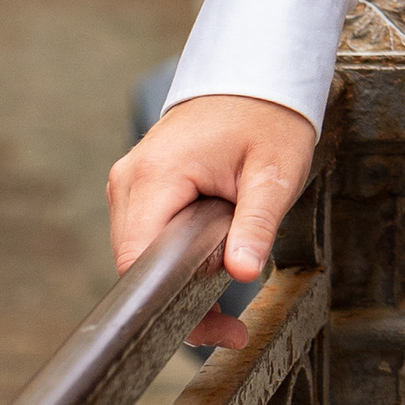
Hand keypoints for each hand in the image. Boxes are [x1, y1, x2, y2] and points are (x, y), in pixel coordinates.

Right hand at [108, 94, 317, 349]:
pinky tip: (209, 274)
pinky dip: (175, 263)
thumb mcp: (274, 172)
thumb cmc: (267, 116)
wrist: (255, 74)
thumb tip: (243, 273)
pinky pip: (147, 238)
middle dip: (180, 304)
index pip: (139, 260)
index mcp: (155, 176)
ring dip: (178, 286)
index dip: (170, 303)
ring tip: (225, 313)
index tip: (212, 329)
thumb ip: (256, 223)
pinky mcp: (140, 188)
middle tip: (230, 331)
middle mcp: (129, 180)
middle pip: (136, 265)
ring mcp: (130, 183)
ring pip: (140, 256)